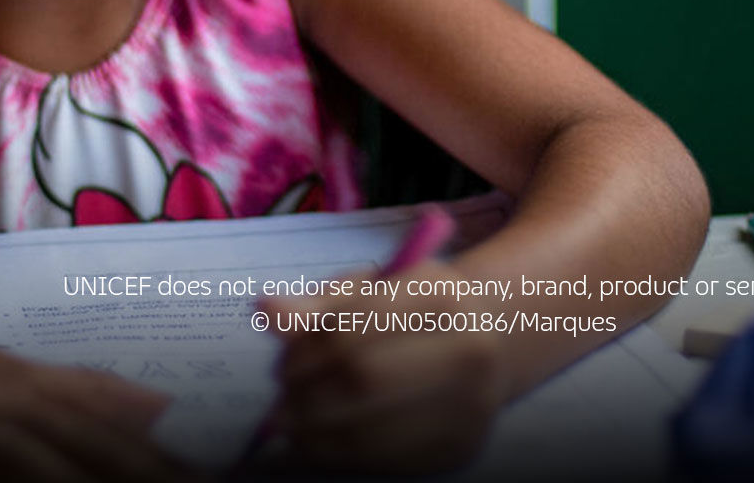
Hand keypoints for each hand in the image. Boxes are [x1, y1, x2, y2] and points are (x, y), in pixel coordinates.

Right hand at [0, 313, 182, 481]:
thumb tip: (161, 406)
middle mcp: (2, 401)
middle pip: (79, 447)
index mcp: (32, 384)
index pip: (110, 426)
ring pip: (21, 467)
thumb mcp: (12, 375)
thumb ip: (83, 392)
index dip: (161, 457)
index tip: (209, 479)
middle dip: (132, 475)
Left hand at [256, 260, 508, 473]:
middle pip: (364, 380)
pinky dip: (340, 455)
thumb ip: (317, 304)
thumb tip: (266, 314)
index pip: (354, 329)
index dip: (304, 354)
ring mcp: (471, 404)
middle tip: (280, 403)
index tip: (280, 366)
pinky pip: (384, 462)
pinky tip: (325, 439)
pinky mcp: (460, 449)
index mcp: (443, 295)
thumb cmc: (411, 312)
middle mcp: (469, 349)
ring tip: (297, 421)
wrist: (487, 342)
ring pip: (370, 430)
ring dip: (315, 432)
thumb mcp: (371, 290)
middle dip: (307, 396)